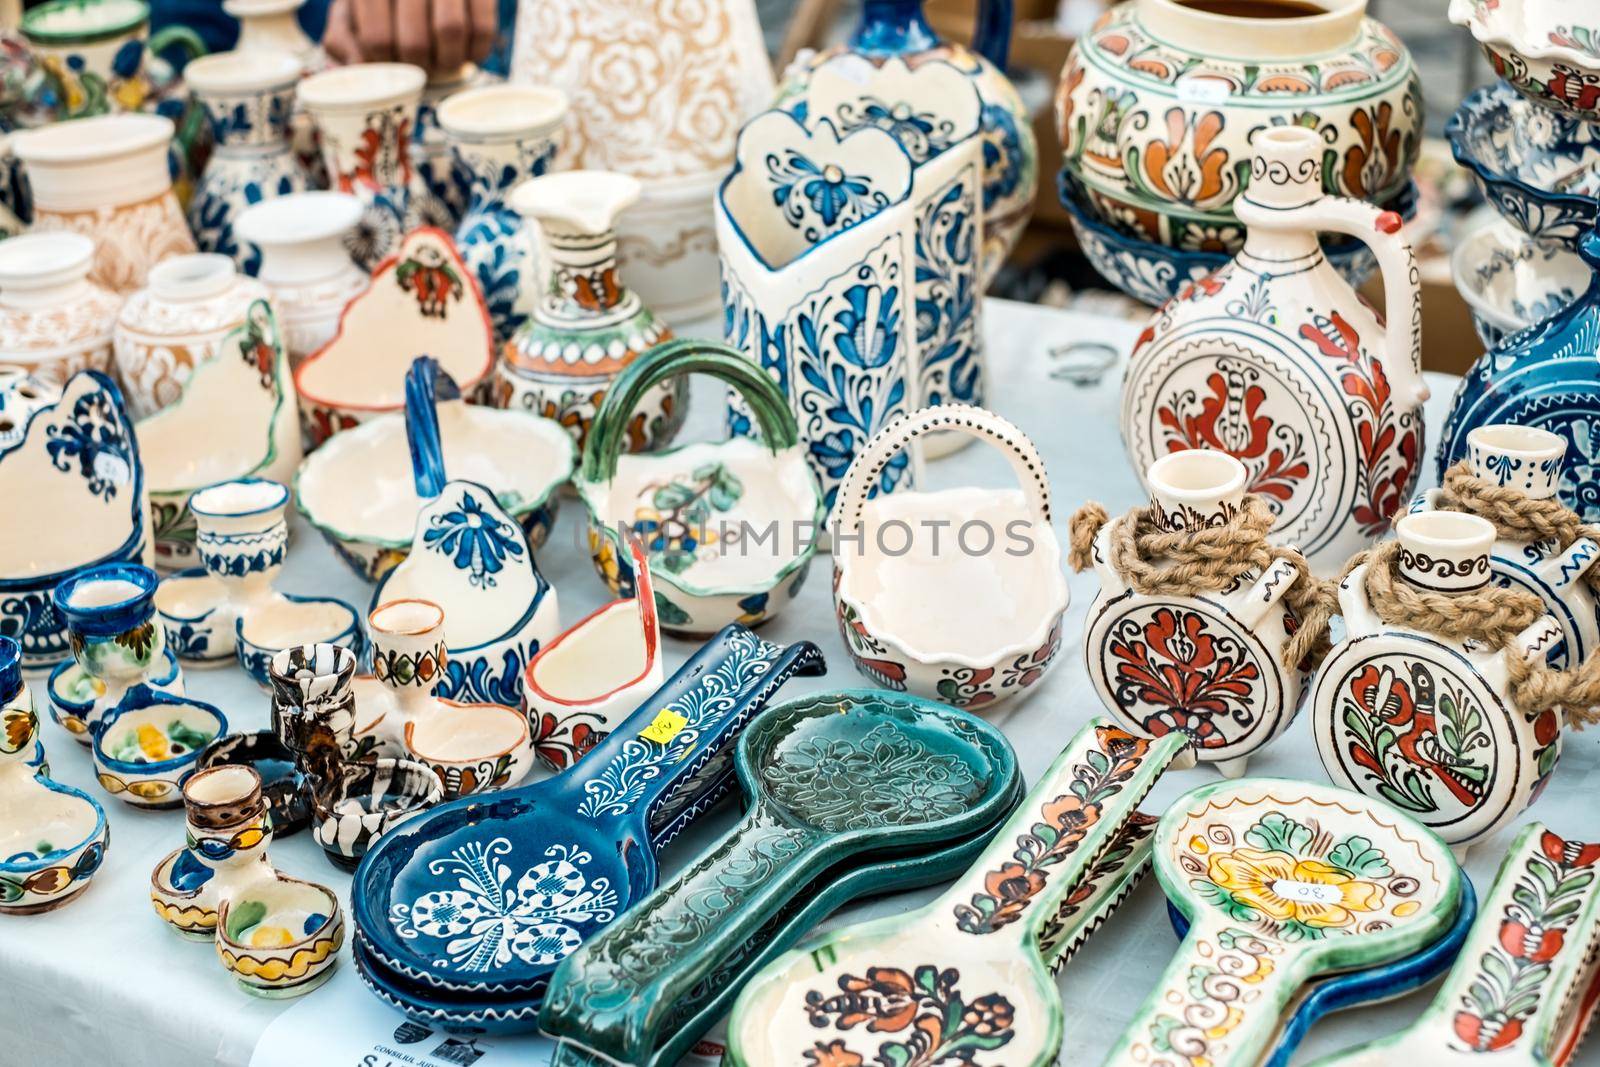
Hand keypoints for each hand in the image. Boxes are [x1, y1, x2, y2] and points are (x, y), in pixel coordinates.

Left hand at [323, 0, 497, 73]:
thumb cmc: (381, 3)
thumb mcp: (351, 13)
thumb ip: (343, 40)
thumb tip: (358, 68)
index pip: (377, 40)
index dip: (387, 68)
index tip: (392, 69)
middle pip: (415, 42)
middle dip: (420, 69)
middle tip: (420, 68)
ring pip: (451, 30)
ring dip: (449, 62)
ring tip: (442, 62)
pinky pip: (483, 29)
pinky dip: (476, 53)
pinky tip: (466, 53)